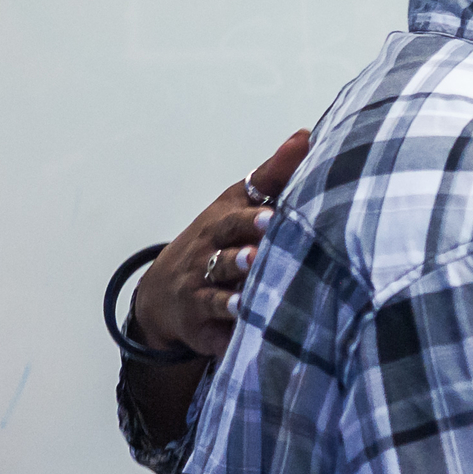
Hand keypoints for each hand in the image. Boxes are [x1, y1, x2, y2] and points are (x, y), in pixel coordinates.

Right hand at [133, 132, 309, 357]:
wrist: (166, 291)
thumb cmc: (219, 237)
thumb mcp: (240, 203)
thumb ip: (274, 174)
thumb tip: (306, 135)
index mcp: (221, 226)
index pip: (234, 219)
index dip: (251, 219)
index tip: (273, 217)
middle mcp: (207, 260)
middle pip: (223, 256)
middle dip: (239, 255)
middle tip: (258, 254)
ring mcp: (201, 295)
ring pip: (215, 297)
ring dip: (230, 297)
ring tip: (246, 298)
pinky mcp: (203, 330)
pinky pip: (215, 336)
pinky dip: (227, 338)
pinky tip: (241, 339)